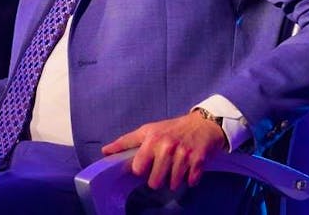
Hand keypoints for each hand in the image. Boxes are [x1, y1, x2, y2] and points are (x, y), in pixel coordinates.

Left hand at [101, 111, 226, 191]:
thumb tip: (105, 151)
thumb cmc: (171, 128)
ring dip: (174, 181)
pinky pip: (190, 181)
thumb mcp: (147, 131)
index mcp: (151, 139)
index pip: (138, 168)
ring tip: (174, 170)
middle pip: (155, 181)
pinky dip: (189, 179)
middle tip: (160, 172)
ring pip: (173, 184)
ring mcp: (183, 154)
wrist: (202, 124)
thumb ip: (126, 142)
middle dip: (157, 181)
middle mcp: (167, 146)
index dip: (139, 171)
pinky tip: (188, 170)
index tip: (143, 168)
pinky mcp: (198, 160)